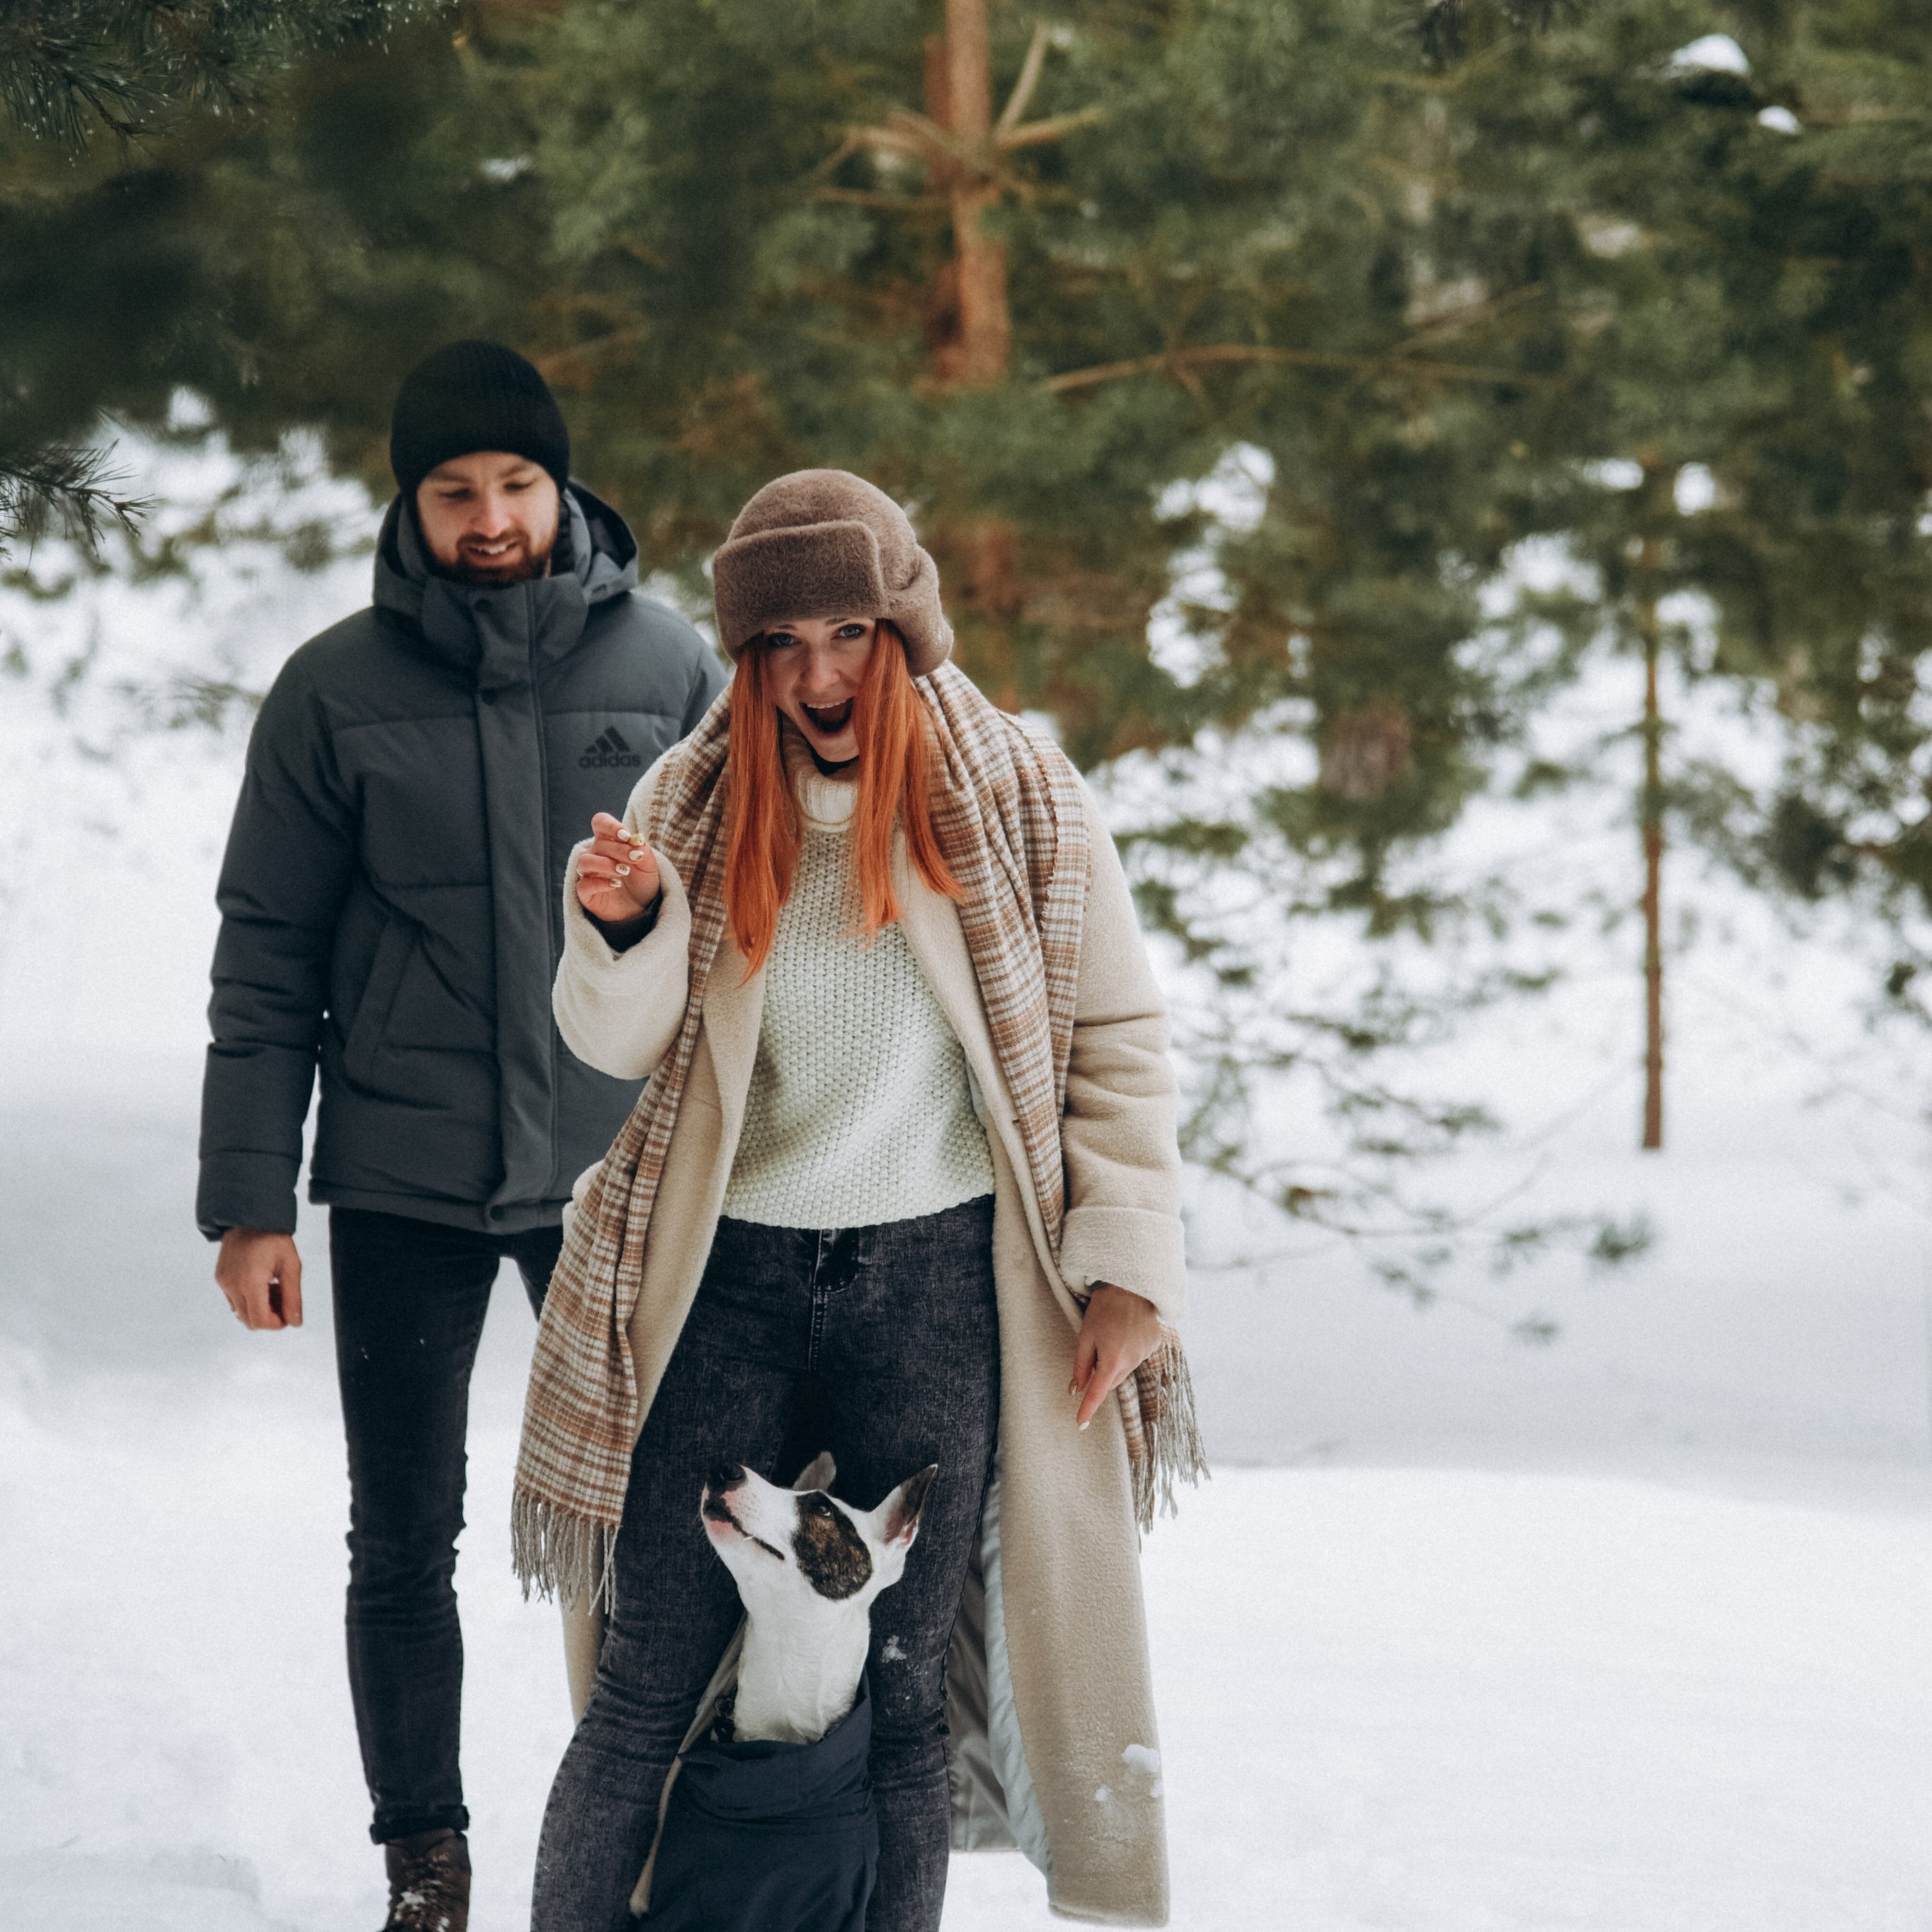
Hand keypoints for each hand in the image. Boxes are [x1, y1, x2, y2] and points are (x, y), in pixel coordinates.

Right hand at [216, 1228, 303, 1330]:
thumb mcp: (291, 1265)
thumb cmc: (274, 1238)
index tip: (289, 1313)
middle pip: (250, 1321)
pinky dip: (248, 1300)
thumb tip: (295, 1322)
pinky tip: (261, 1282)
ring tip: (273, 1287)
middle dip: (270, 1317)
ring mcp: (223, 1282)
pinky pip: (234, 1301)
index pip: (260, 1321)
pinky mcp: (220, 1278)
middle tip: (283, 1297)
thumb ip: (293, 1297)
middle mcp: (232, 1284)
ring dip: (258, 1309)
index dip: (277, 1324)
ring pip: (241, 1313)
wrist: (250, 1216)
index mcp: (250, 1281)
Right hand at [575, 810, 661, 925]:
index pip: (600, 822)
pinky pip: (584, 884)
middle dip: (619, 849)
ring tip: (624, 871)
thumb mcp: (649, 866)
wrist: (642, 907)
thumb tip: (637, 839)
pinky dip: (600, 883)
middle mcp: (595, 854)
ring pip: (585, 861)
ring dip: (606, 864)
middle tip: (636, 858)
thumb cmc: (642, 881)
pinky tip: (616, 885)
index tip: (626, 835)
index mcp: (609, 841)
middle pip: (598, 844)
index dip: (610, 825)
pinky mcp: (585, 892)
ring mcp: (588, 873)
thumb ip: (643, 851)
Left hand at [1070, 1283, 1161, 1430]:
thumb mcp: (1086, 1335)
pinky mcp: (1155, 1344)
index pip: (1097, 1393)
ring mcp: (1146, 1353)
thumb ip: (1081, 1365)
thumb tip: (1076, 1389)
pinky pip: (1137, 1356)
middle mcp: (1133, 1361)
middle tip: (1094, 1348)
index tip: (1080, 1424)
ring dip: (1115, 1360)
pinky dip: (1129, 1350)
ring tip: (1113, 1331)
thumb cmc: (1104, 1308)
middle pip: (1111, 1380)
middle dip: (1101, 1373)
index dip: (1087, 1409)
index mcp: (1112, 1360)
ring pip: (1124, 1369)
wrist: (1132, 1285)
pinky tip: (1127, 1329)